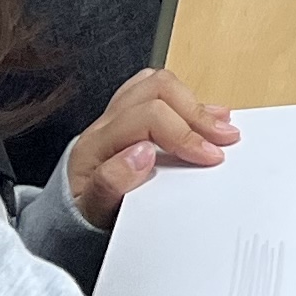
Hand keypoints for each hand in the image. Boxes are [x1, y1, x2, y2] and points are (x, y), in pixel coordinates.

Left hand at [65, 66, 239, 226]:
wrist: (71, 212)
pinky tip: (208, 113)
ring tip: (220, 124)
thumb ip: (111, 185)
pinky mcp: (130, 114)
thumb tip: (141, 154)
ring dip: (194, 102)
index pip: (149, 117)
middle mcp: (106, 120)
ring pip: (159, 83)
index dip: (185, 133)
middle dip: (196, 113)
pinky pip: (157, 90)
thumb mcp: (93, 212)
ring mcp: (117, 113)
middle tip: (224, 139)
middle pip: (157, 89)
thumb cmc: (86, 213)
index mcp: (97, 142)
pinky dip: (187, 99)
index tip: (210, 157)